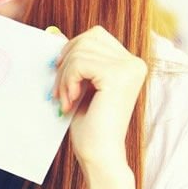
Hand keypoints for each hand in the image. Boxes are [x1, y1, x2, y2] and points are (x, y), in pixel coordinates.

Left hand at [53, 26, 147, 170]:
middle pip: (87, 38)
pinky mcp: (117, 75)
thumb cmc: (89, 126)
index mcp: (129, 64)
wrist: (99, 155)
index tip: (62, 78)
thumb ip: (72, 59)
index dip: (72, 52)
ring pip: (80, 51)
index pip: (94, 36)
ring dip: (64, 77)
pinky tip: (70, 102)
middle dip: (66, 63)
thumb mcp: (78, 84)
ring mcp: (129, 68)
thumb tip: (53, 32)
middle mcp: (134, 62)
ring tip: (65, 101)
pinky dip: (67, 82)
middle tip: (59, 92)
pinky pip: (79, 63)